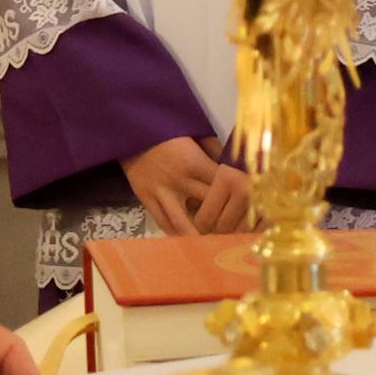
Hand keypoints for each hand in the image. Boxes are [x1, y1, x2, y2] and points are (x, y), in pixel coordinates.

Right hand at [124, 135, 253, 236]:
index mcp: (195, 163)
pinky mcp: (145, 198)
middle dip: (221, 222)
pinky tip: (187, 242)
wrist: (129, 129)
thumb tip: (236, 162)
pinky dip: (175, 234)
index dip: (235, 200)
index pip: (222, 188)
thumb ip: (215, 149)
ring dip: (197, 237)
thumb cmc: (166, 128)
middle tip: (234, 233)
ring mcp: (160, 192)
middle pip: (207, 209)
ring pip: (182, 224)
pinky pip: (162, 223)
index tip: (246, 210)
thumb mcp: (194, 133)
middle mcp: (179, 181)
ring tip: (210, 246)